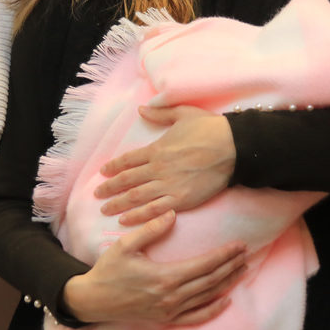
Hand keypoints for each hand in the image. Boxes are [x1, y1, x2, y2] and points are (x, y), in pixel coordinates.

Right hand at [62, 210, 246, 324]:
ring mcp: (170, 310)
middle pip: (210, 280)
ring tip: (241, 270)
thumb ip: (150, 230)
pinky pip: (196, 316)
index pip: (203, 265)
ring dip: (227, 283)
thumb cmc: (108, 270)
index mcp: (164, 277)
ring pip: (207, 297)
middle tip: (246, 254)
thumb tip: (171, 214)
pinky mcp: (166, 319)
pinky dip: (213, 308)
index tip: (238, 245)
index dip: (223, 255)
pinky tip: (225, 299)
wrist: (94, 299)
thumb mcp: (125, 246)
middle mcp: (172, 296)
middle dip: (230, 266)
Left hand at [94, 105, 235, 225]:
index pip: (128, 159)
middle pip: (127, 180)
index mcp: (157, 148)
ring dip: (118, 204)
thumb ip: (160, 113)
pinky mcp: (181, 199)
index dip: (113, 166)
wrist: (233, 147)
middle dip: (110, 188)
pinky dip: (138, 216)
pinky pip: (154, 210)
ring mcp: (168, 185)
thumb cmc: (209, 129)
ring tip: (105, 210)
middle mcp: (158, 168)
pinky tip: (126, 220)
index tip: (102, 172)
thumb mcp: (182, 113)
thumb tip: (141, 109)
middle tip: (97, 195)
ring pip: (136, 197)